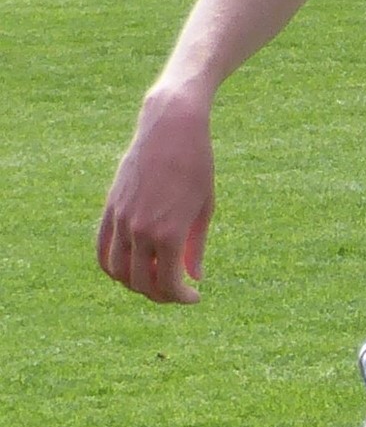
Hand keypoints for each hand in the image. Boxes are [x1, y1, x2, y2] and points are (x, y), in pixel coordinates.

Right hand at [97, 88, 215, 302]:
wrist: (171, 128)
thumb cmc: (197, 166)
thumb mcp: (204, 209)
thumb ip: (196, 247)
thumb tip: (194, 278)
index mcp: (169, 234)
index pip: (168, 285)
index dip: (181, 298)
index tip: (194, 296)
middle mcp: (140, 231)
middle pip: (140, 284)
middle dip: (160, 295)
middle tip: (176, 290)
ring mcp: (121, 219)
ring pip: (117, 271)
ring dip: (135, 283)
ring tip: (155, 277)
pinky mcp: (110, 207)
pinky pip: (102, 249)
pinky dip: (113, 266)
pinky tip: (131, 266)